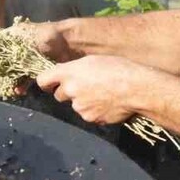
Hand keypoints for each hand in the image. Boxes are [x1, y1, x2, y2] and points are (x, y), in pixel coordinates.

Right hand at [0, 20, 73, 92]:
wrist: (70, 43)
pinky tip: (19, 91)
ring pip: (3, 76)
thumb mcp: (22, 39)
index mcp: (3, 39)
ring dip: (2, 84)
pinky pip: (19, 82)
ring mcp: (19, 62)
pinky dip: (17, 87)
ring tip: (6, 89)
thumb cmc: (45, 36)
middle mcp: (8, 51)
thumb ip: (4, 51)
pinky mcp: (30, 72)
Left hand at [35, 55, 158, 124]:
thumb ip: (75, 69)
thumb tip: (65, 75)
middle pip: (59, 95)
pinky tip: (107, 104)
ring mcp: (79, 107)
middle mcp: (70, 90)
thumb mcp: (93, 60)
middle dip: (68, 92)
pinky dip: (94, 111)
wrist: (136, 89)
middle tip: (86, 87)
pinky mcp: (90, 119)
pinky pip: (87, 115)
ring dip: (83, 102)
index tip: (51, 84)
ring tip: (102, 94)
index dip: (47, 83)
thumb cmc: (118, 68)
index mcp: (69, 72)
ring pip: (75, 105)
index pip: (43, 81)